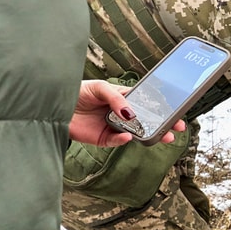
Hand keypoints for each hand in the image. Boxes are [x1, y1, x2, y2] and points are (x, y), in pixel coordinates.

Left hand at [69, 80, 183, 146]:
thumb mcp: (100, 88)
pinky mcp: (103, 138)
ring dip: (149, 135)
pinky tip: (128, 137)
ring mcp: (114, 126)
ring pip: (136, 132)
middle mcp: (121, 113)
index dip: (162, 107)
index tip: (176, 111)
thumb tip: (131, 113)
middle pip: (147, 120)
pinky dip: (123, 140)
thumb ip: (117, 99)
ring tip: (162, 136)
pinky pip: (117, 141)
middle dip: (163, 124)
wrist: (54, 106)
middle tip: (176, 128)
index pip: (147, 102)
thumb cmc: (78, 92)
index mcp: (124, 98)